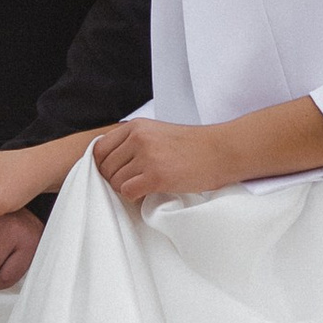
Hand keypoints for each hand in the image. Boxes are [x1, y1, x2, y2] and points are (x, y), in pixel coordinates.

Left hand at [91, 120, 232, 210]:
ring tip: (145, 186)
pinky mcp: (156, 176)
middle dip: (115, 179)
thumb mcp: (159, 132)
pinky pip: (128, 192)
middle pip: (106, 167)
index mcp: (137, 126)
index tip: (115, 172)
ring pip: (116, 182)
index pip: (100, 148)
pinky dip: (135, 197)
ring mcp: (147, 157)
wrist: (222, 151)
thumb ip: (136, 141)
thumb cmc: (194, 146)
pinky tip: (149, 192)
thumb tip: (113, 161)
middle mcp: (138, 138)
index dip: (103, 165)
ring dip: (127, 189)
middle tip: (133, 182)